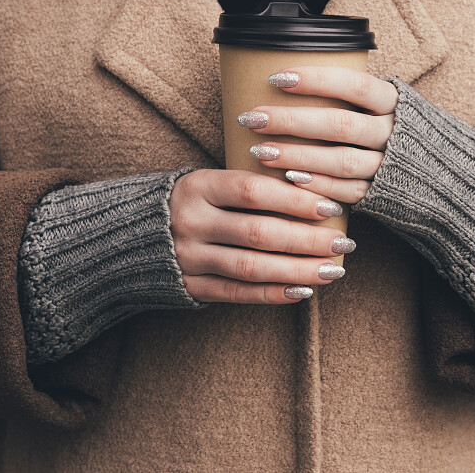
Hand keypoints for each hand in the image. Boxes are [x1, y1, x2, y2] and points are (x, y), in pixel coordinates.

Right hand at [168, 168, 355, 303]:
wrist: (131, 236)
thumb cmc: (190, 202)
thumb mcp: (208, 182)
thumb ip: (248, 186)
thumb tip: (313, 192)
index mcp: (197, 186)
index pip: (253, 191)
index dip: (294, 199)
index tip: (330, 207)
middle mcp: (190, 221)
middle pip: (258, 232)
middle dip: (307, 240)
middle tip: (343, 243)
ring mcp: (187, 257)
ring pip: (251, 267)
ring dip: (297, 270)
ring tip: (332, 270)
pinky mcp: (190, 286)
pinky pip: (236, 292)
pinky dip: (272, 293)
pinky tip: (302, 290)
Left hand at [237, 66, 399, 202]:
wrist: (440, 170)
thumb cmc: (392, 126)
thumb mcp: (381, 102)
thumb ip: (350, 94)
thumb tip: (288, 76)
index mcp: (393, 101)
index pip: (355, 85)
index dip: (317, 81)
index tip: (277, 78)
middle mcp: (393, 132)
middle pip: (340, 125)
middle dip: (293, 121)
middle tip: (253, 118)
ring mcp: (388, 164)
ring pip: (341, 161)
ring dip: (298, 156)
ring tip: (261, 151)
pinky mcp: (381, 193)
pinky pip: (349, 191)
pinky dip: (319, 185)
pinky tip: (290, 178)